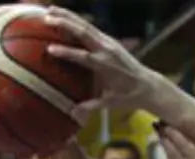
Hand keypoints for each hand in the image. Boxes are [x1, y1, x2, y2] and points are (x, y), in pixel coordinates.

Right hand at [43, 6, 159, 121]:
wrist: (148, 85)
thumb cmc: (128, 96)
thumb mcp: (111, 103)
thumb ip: (92, 106)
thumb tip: (72, 113)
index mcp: (105, 66)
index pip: (83, 57)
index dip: (66, 53)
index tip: (50, 49)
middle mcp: (107, 51)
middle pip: (84, 33)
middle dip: (65, 24)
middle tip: (46, 18)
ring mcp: (109, 43)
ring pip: (86, 25)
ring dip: (68, 16)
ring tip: (50, 9)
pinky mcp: (110, 40)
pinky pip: (91, 27)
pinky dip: (76, 20)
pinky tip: (65, 15)